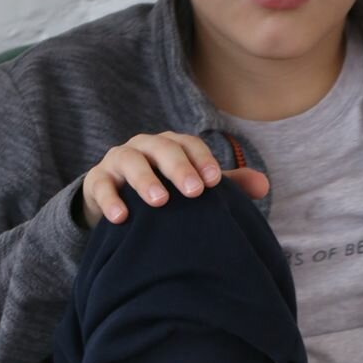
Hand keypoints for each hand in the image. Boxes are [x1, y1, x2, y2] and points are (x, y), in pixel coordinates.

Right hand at [76, 131, 269, 228]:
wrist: (121, 205)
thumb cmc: (167, 194)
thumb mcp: (194, 188)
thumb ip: (227, 188)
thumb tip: (264, 185)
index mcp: (172, 147)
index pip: (189, 145)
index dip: (202, 160)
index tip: (214, 183)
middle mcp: (145, 148)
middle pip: (162, 148)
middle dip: (178, 167)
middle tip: (193, 191)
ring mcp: (119, 162)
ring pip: (130, 161)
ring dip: (145, 179)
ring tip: (159, 201)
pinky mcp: (97, 182)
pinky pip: (100, 186)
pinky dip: (109, 199)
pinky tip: (121, 217)